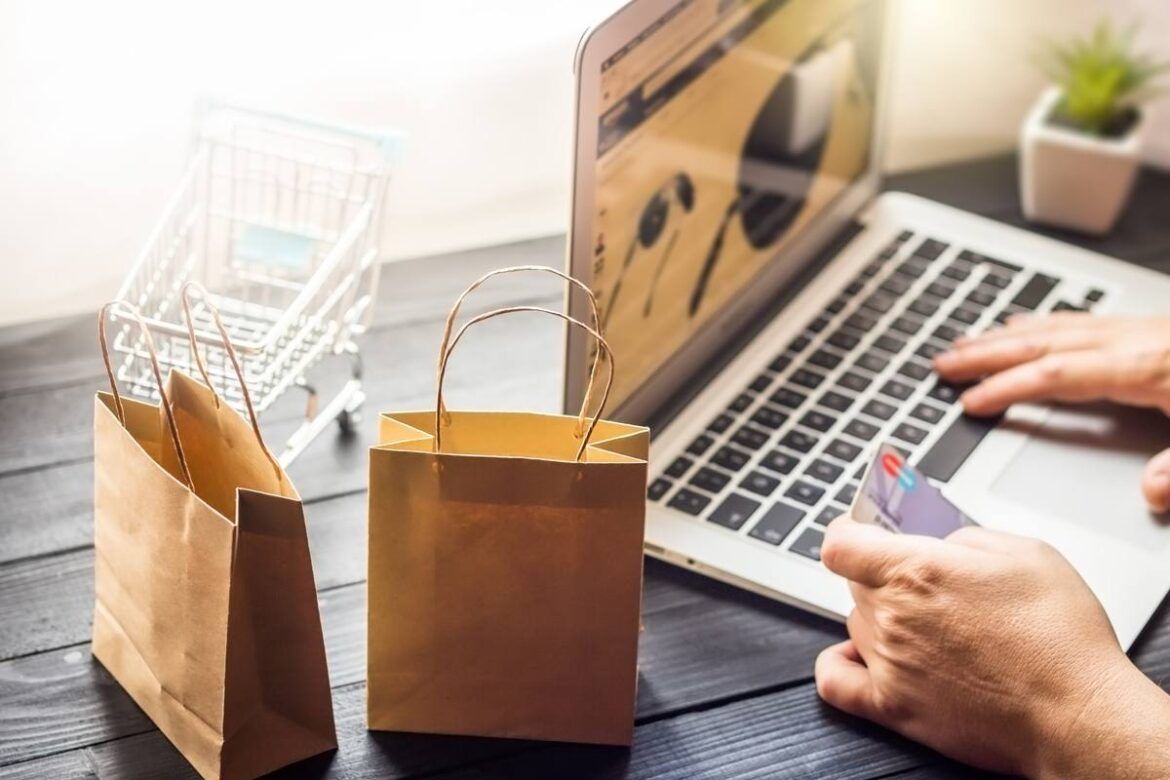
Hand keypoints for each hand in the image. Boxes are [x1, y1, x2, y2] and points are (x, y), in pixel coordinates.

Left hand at [815, 517, 1169, 777]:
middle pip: (854, 581)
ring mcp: (888, 663)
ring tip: (928, 625)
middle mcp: (892, 616)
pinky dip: (841, 663)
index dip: (849, 532)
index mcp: (915, 571)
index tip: (863, 532)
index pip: (840, 542)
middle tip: (926, 583)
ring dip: (879, 617)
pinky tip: (863, 656)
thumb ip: (966, 539)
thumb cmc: (1061, 637)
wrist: (1078, 716)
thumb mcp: (1025, 553)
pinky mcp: (892, 708)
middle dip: (883, 575)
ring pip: (856, 623)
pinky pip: (835, 680)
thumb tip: (939, 542)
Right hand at [933, 313, 1169, 511]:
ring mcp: (1137, 330)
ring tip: (967, 344)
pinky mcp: (1145, 328)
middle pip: (1043, 343)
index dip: (1008, 388)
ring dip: (1005, 337)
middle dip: (986, 355)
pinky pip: (1077, 320)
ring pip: (1056, 327)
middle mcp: (1133, 341)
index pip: (1057, 374)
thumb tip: (1150, 490)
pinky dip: (1039, 324)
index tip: (970, 402)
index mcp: (1144, 368)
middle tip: (945, 365)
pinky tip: (1023, 326)